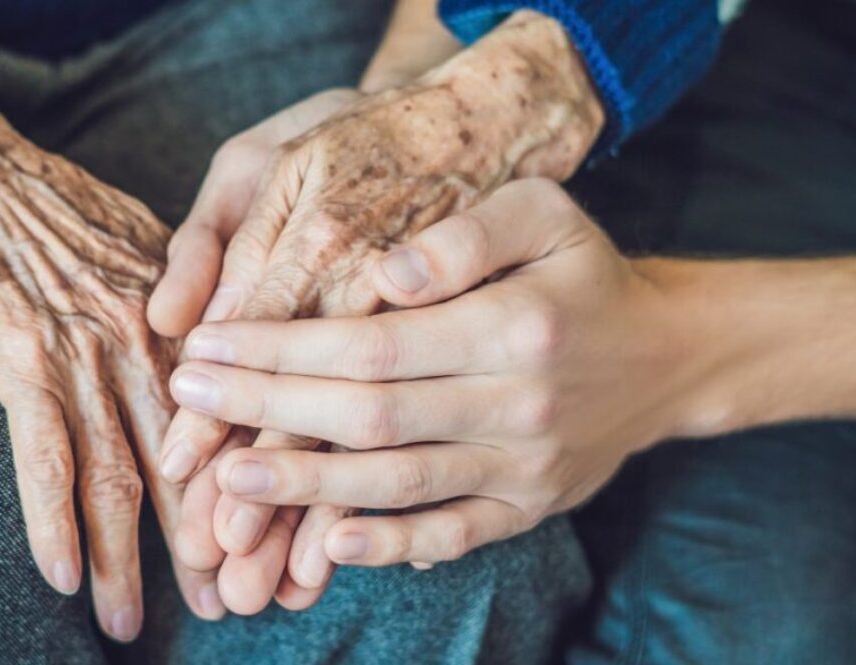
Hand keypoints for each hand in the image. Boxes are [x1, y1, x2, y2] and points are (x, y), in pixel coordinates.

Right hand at [0, 70, 221, 639]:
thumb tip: (222, 361)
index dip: (253, 491)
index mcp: (189, 322)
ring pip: (119, 476)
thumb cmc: (63, 209)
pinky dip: (52, 524)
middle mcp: (151, 345)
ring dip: (128, 560)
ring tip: (134, 623)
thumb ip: (192, 312)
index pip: (235, 425)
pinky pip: (43, 458)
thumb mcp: (153, 249)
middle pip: (191, 464)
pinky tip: (62, 579)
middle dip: (208, 542)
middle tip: (231, 604)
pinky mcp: (23, 361)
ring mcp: (87, 355)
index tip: (269, 544)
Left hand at [171, 179, 707, 565]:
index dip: (281, 349)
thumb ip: (462, 236)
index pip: (371, 344)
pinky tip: (325, 541)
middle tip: (189, 401)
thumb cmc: (585, 273)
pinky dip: (388, 545)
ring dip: (303, 487)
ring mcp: (523, 467)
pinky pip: (450, 536)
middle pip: (368, 417)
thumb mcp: (543, 214)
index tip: (209, 345)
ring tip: (224, 479)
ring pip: (396, 484)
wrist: (667, 355)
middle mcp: (517, 404)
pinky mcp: (526, 508)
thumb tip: (381, 275)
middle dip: (266, 411)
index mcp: (512, 325)